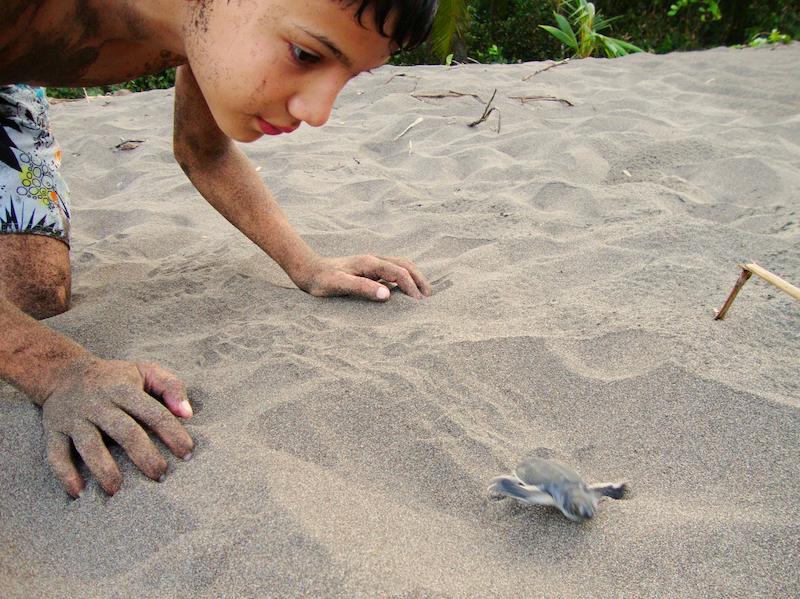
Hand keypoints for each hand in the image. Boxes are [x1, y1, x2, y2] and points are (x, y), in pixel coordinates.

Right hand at [41, 358, 193, 496]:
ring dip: (104, 470)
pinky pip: (56, 455)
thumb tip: (188, 414)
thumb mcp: (146, 371)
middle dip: (145, 457)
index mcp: (124, 389)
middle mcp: (98, 404)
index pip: (153, 412)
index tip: (187, 453)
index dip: (172, 433)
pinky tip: (79, 493)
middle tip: (160, 476)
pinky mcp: (54, 431)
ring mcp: (74, 418)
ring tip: (118, 490)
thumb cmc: (115, 378)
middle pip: (124, 432)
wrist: (63, 373)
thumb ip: (171, 387)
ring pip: (90, 447)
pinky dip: (66, 475)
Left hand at [294, 254, 431, 300]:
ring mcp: (371, 264)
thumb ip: (363, 288)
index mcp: (369, 263)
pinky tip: (403, 291)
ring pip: (400, 266)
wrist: (307, 270)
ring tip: (421, 293)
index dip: (411, 286)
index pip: (398, 272)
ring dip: (413, 277)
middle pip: (404, 265)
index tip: (418, 302)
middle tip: (428, 296)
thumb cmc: (321, 280)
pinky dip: (403, 278)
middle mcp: (373, 260)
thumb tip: (387, 295)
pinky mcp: (367, 269)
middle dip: (418, 279)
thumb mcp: (340, 285)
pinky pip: (392, 271)